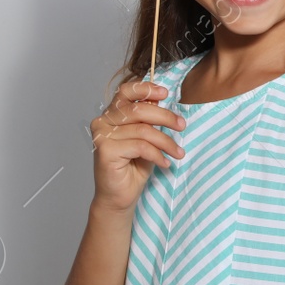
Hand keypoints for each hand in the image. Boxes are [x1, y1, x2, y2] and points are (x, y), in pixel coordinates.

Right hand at [89, 79, 185, 213]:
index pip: (125, 91)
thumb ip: (148, 118)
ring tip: (178, 153)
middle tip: (182, 126)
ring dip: (166, 142)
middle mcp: (103, 122)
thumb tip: (159, 99)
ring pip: (143, 130)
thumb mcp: (147, 137)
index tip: (166, 93)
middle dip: (165, 117)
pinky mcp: (105, 150)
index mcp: (112, 114)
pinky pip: (140, 146)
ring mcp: (102, 136)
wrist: (120, 196)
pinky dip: (157, 154)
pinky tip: (164, 163)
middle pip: (139, 109)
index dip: (146, 88)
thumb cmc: (133, 166)